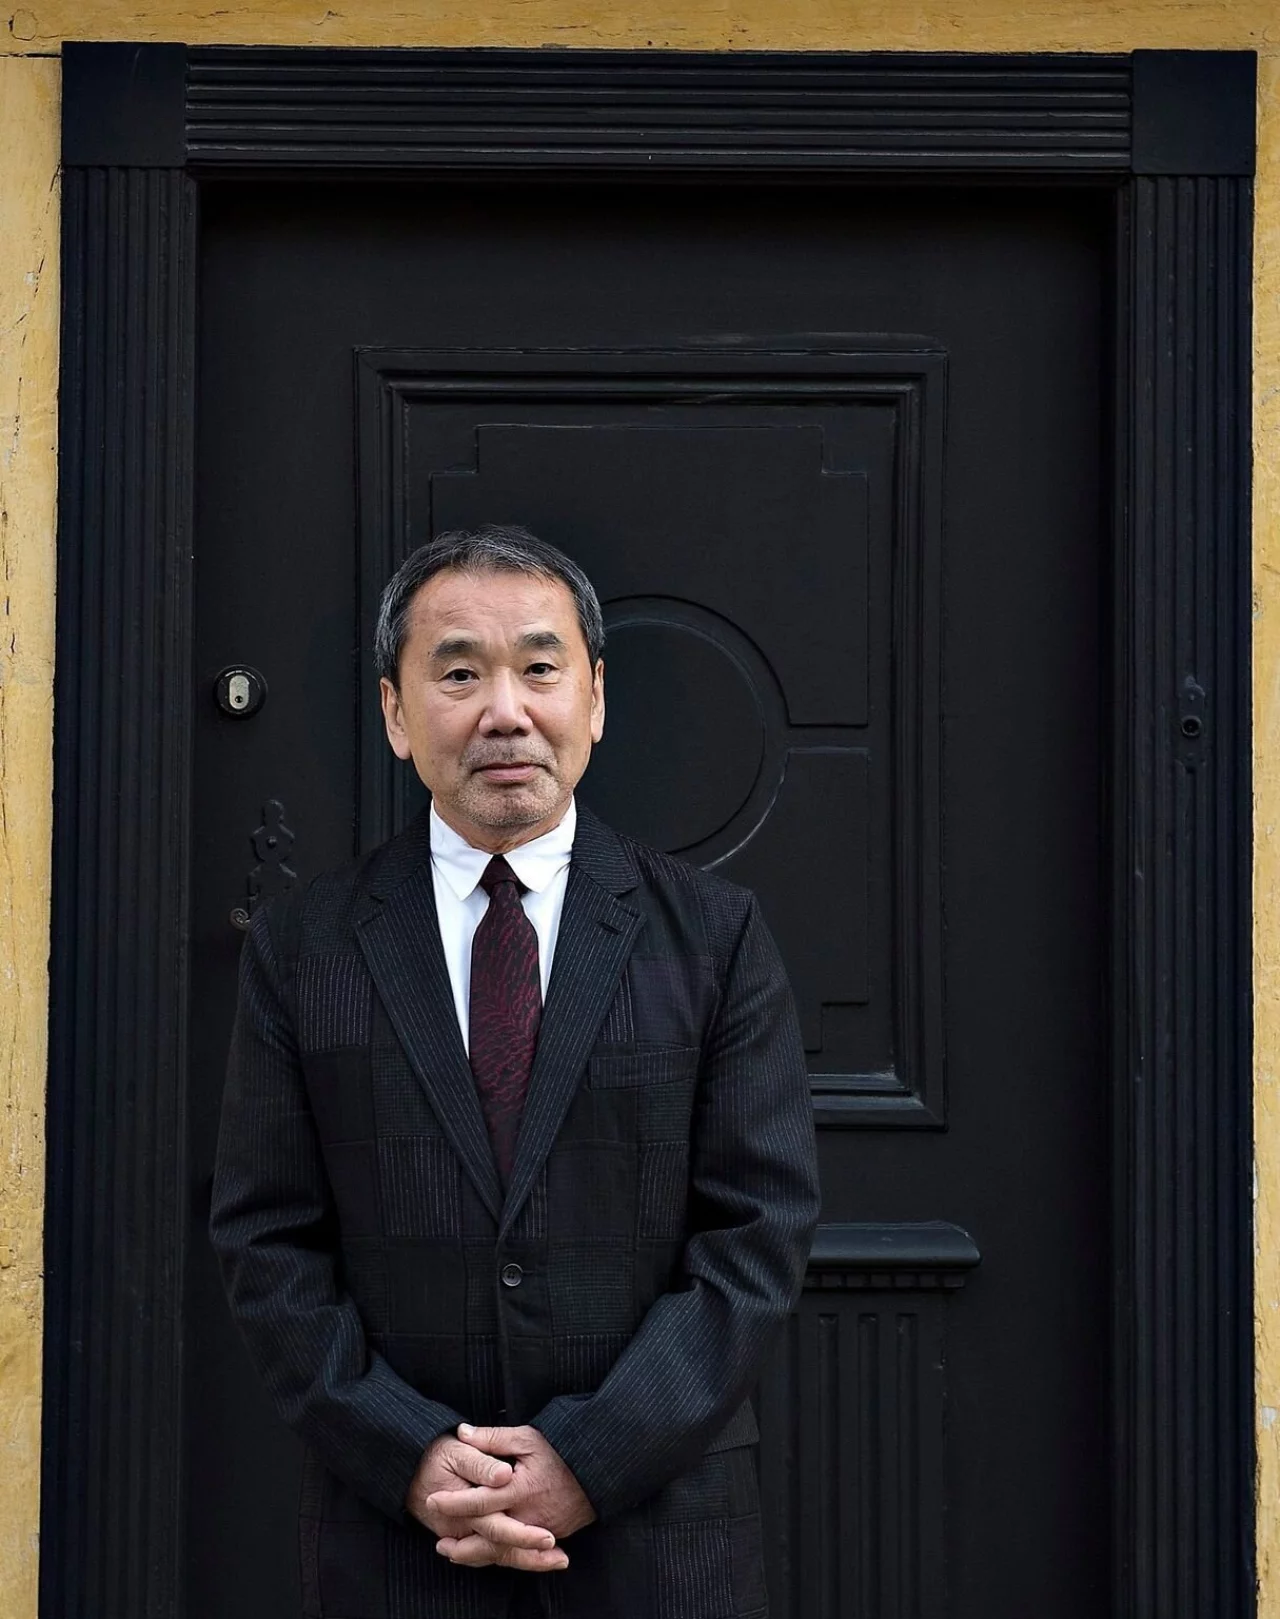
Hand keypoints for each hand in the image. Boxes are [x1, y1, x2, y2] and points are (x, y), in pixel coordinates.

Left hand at [428, 1422, 595, 1566]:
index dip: (453, 1502)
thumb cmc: (562, 1450)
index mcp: (518, 1489)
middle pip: (487, 1538)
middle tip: (439, 1544)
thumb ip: (493, 1437)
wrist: (599, 1470)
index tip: (433, 1500)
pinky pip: (519, 1551)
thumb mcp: (527, 1437)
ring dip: (477, 1555)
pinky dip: (499, 1555)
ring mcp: (539, 1530)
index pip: (478, 1500)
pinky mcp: (550, 1536)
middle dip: (461, 1544)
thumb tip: (462, 1432)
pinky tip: (486, 1552)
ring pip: (502, 1551)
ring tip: (455, 1553)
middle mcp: (527, 1516)